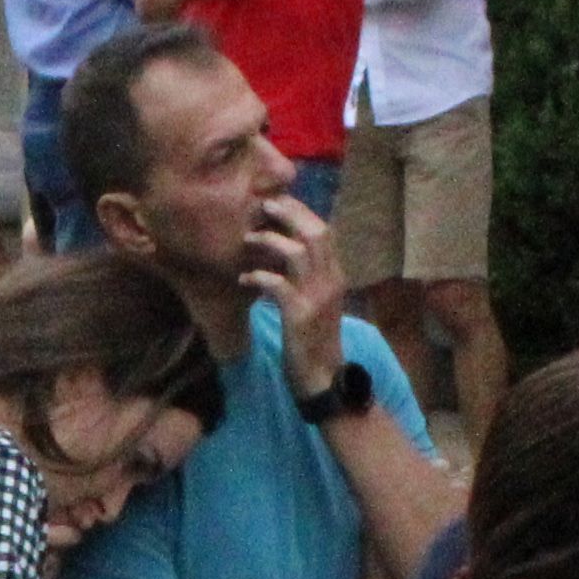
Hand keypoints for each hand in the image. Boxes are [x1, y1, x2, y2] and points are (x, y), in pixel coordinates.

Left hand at [253, 194, 345, 371]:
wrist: (322, 376)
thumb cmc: (313, 338)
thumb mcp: (315, 301)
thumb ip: (306, 276)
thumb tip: (284, 251)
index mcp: (335, 275)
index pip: (325, 230)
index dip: (301, 212)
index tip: (277, 202)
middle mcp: (331, 281)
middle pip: (315, 233)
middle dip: (288, 214)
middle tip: (263, 205)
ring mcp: (317, 297)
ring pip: (297, 253)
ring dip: (269, 241)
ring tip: (248, 240)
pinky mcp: (300, 315)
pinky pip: (277, 285)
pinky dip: (257, 277)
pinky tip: (243, 280)